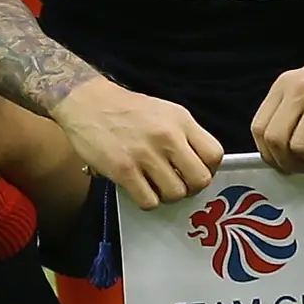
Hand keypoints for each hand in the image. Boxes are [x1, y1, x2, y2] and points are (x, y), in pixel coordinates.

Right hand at [55, 76, 221, 208]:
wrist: (88, 102)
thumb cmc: (128, 109)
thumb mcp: (165, 111)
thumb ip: (184, 135)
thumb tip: (199, 164)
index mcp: (181, 120)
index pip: (214, 154)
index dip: (209, 169)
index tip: (195, 171)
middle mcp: (167, 136)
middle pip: (199, 179)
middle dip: (191, 188)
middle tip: (178, 184)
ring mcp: (145, 154)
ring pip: (175, 194)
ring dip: (167, 195)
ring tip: (156, 185)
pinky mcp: (124, 170)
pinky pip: (149, 201)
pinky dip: (147, 200)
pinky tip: (140, 188)